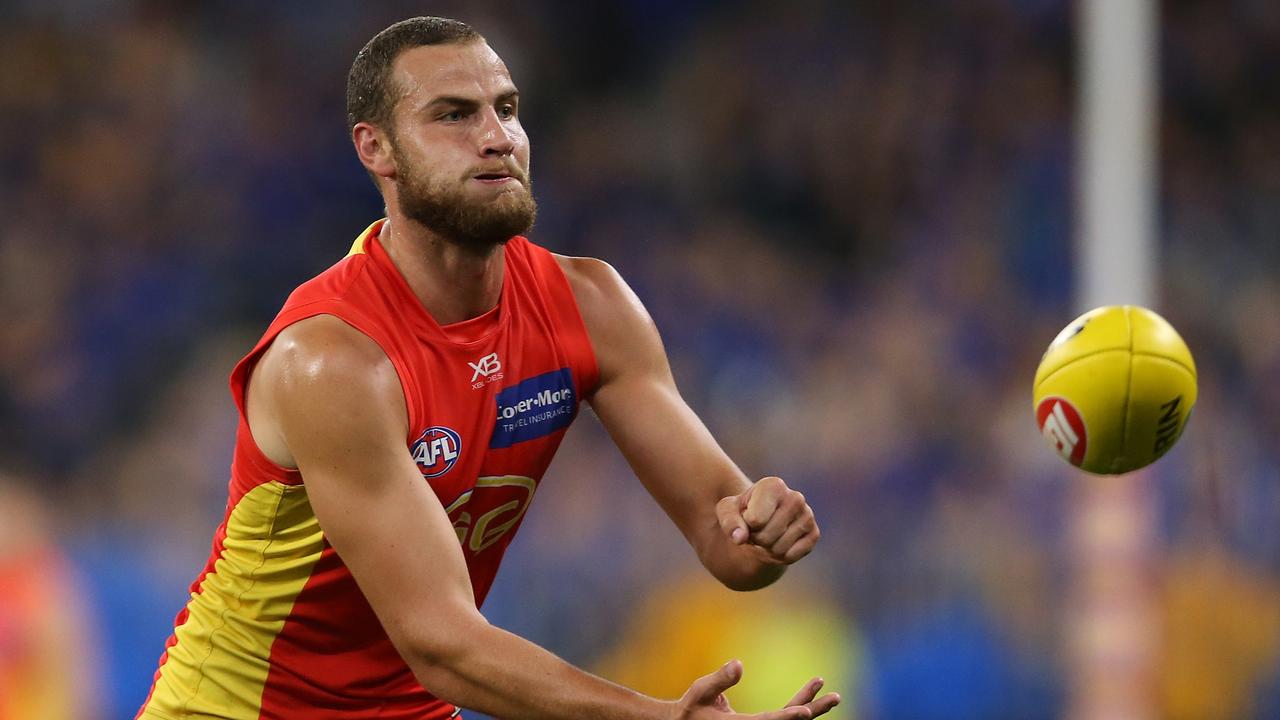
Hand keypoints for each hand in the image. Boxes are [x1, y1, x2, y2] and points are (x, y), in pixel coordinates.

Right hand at [671, 660, 840, 718]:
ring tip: (832, 695)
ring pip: (789, 719)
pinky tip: (809, 695)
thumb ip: (719, 680)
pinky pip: (782, 716)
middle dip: (813, 710)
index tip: (806, 711)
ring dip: (810, 706)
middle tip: (835, 698)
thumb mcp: (699, 692)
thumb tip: (739, 663)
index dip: (788, 717)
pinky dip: (796, 705)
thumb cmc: (691, 709)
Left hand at [716, 477, 818, 564]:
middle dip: (756, 540)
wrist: (761, 524)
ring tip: (767, 536)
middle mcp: (795, 497)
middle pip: (766, 537)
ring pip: (779, 549)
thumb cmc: (743, 513)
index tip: (747, 518)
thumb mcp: (727, 512)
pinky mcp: (814, 534)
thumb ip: (729, 522)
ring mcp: (807, 515)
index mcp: (773, 485)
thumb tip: (739, 537)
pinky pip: (791, 556)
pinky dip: (780, 556)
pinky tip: (779, 543)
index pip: (755, 520)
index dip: (746, 525)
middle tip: (757, 531)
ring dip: (767, 549)